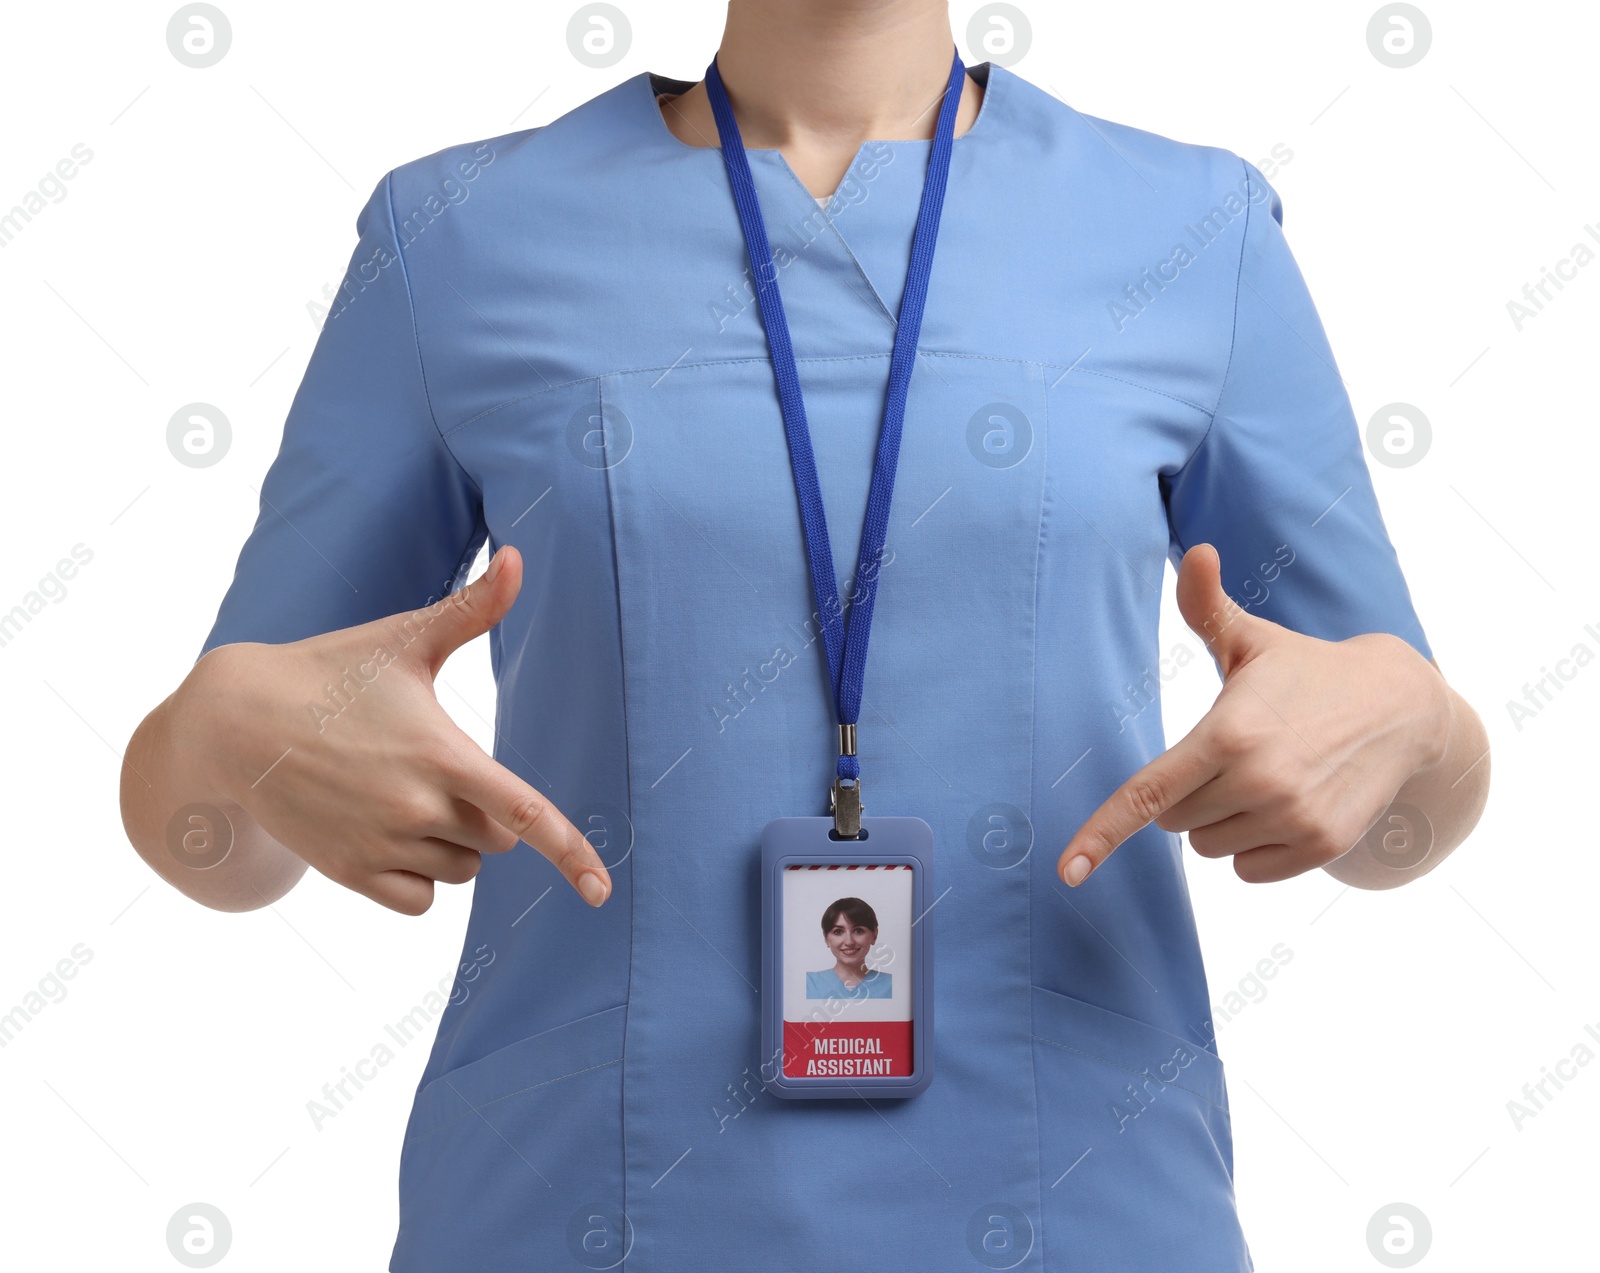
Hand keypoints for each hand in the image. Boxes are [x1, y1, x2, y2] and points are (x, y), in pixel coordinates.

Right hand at [181, 545, 611, 913]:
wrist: (232, 723)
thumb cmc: (328, 672)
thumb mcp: (404, 639)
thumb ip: (472, 608)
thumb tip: (517, 556)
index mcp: (441, 752)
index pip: (525, 813)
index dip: (570, 852)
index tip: (599, 889)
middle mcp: (415, 807)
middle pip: (500, 839)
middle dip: (487, 813)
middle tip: (437, 768)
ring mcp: (379, 844)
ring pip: (463, 870)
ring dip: (454, 845)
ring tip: (401, 793)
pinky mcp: (348, 873)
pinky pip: (420, 902)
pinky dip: (420, 878)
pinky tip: (391, 835)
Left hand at [1057, 543, 1449, 885]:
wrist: (1402, 708)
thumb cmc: (1306, 671)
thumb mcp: (1252, 639)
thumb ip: (1206, 605)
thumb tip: (1196, 551)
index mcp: (1228, 732)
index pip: (1148, 793)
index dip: (1102, 832)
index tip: (1068, 871)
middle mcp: (1259, 780)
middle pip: (1173, 821)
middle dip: (1188, 793)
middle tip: (1233, 754)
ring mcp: (1293, 817)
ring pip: (1208, 848)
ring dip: (1222, 821)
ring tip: (1267, 776)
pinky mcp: (1321, 846)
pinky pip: (1247, 870)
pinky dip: (1255, 846)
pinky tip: (1288, 804)